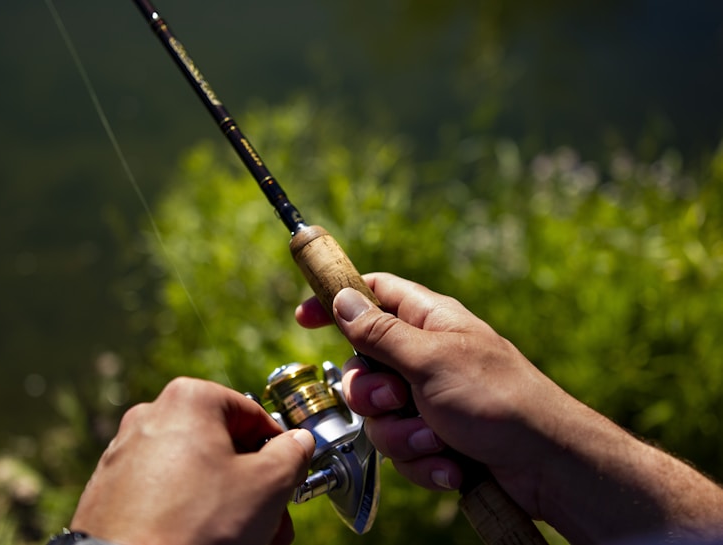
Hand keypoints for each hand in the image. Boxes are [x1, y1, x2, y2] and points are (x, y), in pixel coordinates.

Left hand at [70, 377, 314, 544]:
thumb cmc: (196, 525)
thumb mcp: (267, 485)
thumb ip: (292, 455)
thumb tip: (298, 443)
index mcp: (190, 400)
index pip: (254, 416)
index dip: (279, 450)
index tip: (290, 478)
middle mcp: (151, 417)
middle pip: (224, 448)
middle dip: (255, 488)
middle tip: (273, 521)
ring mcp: (126, 453)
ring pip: (196, 474)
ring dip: (227, 504)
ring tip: (247, 539)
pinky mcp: (110, 490)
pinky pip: (165, 494)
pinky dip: (190, 513)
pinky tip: (207, 540)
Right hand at [296, 272, 722, 543]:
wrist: (546, 465)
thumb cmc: (497, 398)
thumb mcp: (431, 360)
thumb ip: (380, 333)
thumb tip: (341, 298)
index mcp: (428, 321)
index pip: (373, 295)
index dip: (337, 302)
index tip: (303, 318)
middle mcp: (425, 356)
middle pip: (363, 366)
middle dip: (372, 395)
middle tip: (396, 399)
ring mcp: (430, 398)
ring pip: (380, 416)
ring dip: (403, 435)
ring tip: (438, 439)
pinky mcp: (437, 436)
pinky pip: (404, 448)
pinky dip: (424, 460)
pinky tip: (452, 464)